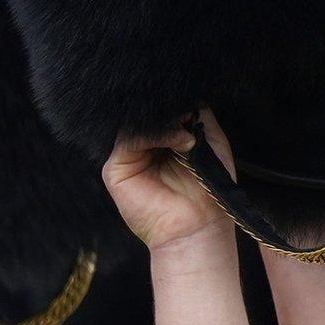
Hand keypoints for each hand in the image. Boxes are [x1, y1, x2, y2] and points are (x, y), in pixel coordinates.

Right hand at [103, 112, 233, 253]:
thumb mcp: (209, 143)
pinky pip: (129, 141)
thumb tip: (184, 98)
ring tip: (188, 136)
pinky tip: (179, 141)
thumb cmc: (206, 189)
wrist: (198, 226)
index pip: (159, 113)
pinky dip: (155, 135)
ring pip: (136, 124)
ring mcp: (126, 159)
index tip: (195, 105)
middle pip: (145, 117)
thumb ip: (198, 116)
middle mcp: (141, 150)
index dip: (175, 105)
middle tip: (192, 115)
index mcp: (160, 143)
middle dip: (170, 112)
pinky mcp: (115, 171)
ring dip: (166, 124)